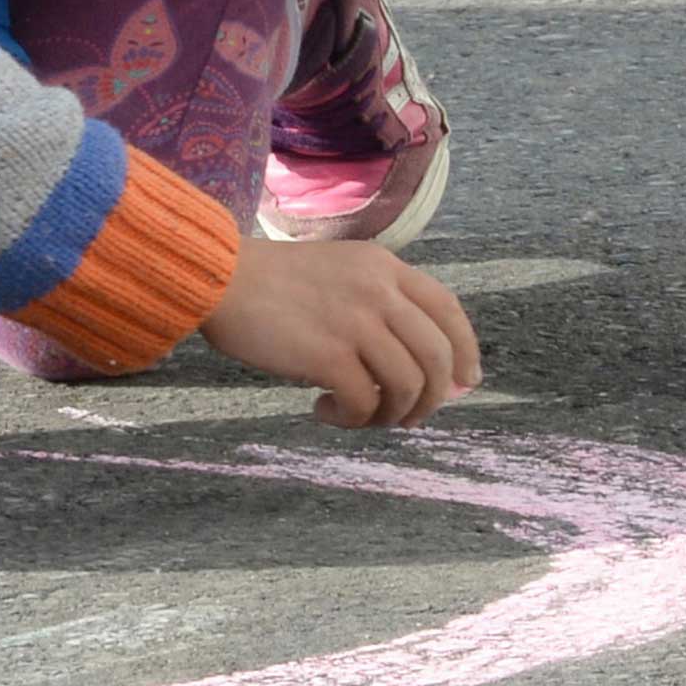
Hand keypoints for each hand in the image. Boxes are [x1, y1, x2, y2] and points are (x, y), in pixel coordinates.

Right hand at [201, 239, 481, 428]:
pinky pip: (364, 401)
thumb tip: (417, 365)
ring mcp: (355, 321)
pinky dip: (351, 419)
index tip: (466, 383)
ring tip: (362, 418)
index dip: (466, 351)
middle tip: (408, 417)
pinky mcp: (327, 353)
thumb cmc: (271, 282)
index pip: (448, 310)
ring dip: (391, 414)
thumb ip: (379, 303)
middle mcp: (378, 290)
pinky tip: (323, 411)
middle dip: (433, 398)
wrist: (218, 277)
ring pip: (408, 384)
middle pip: (437, 355)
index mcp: (384, 267)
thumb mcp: (338, 272)